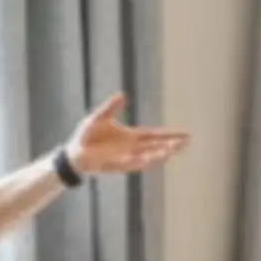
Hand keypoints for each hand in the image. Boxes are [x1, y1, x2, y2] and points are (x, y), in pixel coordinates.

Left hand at [66, 93, 188, 179]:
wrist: (73, 154)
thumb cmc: (86, 136)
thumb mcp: (98, 118)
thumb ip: (110, 108)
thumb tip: (122, 94)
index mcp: (131, 137)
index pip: (155, 135)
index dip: (170, 135)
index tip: (186, 134)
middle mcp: (131, 149)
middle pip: (156, 147)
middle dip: (171, 146)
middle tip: (187, 143)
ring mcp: (125, 158)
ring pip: (146, 158)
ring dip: (158, 155)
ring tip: (170, 151)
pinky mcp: (115, 166)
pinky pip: (130, 164)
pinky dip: (139, 161)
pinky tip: (149, 158)